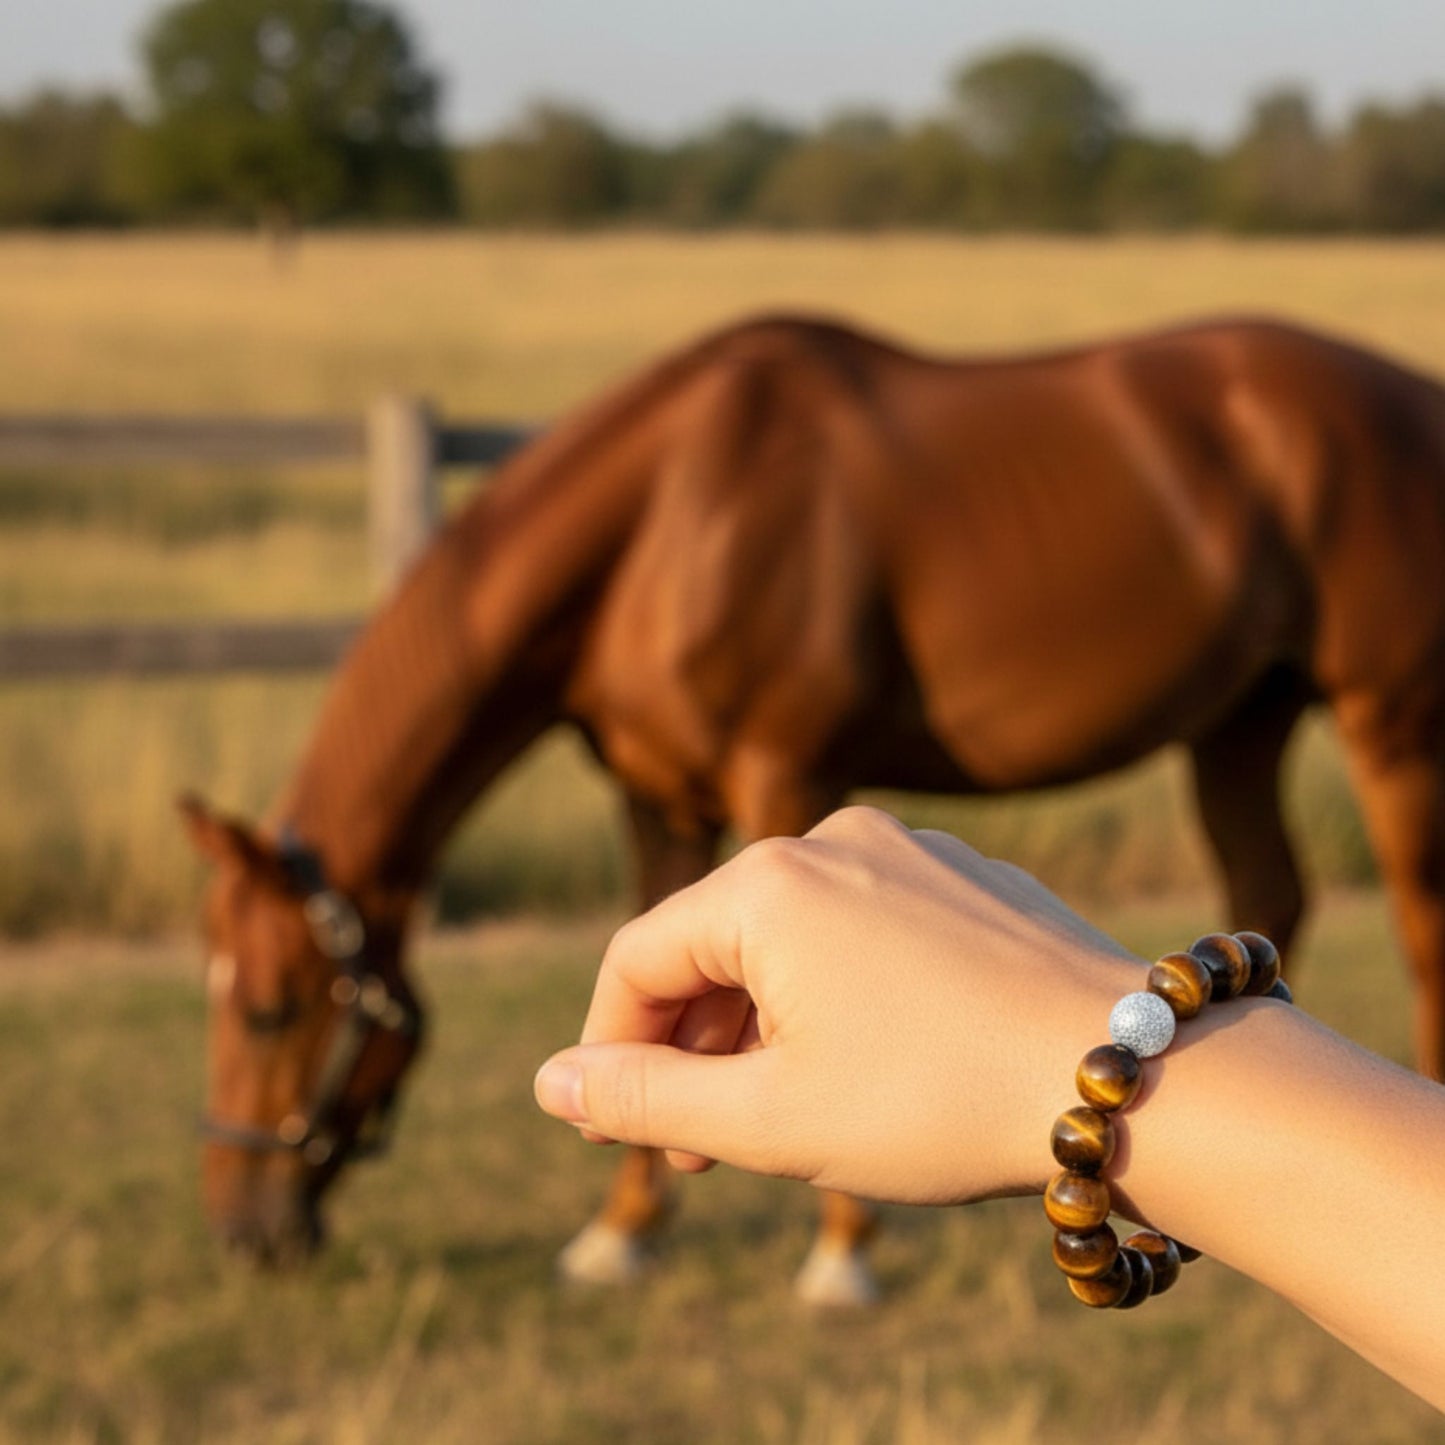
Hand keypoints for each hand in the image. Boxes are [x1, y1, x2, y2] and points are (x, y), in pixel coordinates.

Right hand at [535, 806, 1142, 1203]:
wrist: (1139, 1075)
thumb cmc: (942, 1099)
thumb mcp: (771, 1118)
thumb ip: (645, 1096)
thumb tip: (551, 1081)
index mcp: (767, 883)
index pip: (638, 960)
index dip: (610, 1049)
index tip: (619, 1129)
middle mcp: (832, 839)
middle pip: (712, 942)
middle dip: (688, 1044)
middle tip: (692, 1143)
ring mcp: (907, 849)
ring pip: (789, 936)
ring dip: (758, 1023)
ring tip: (772, 1111)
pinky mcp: (964, 875)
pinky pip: (862, 927)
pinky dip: (832, 990)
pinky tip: (861, 1059)